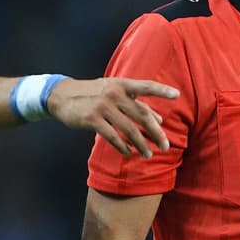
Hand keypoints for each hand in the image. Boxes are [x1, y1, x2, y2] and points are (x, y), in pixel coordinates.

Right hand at [47, 78, 178, 157]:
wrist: (62, 96)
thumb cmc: (94, 94)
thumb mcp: (114, 93)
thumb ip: (137, 104)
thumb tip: (160, 119)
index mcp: (122, 85)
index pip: (146, 86)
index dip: (161, 90)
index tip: (176, 95)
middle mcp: (114, 94)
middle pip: (142, 115)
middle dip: (156, 132)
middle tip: (165, 146)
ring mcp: (103, 106)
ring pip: (129, 129)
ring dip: (141, 144)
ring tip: (148, 154)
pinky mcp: (92, 119)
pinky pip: (112, 136)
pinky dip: (123, 146)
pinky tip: (129, 153)